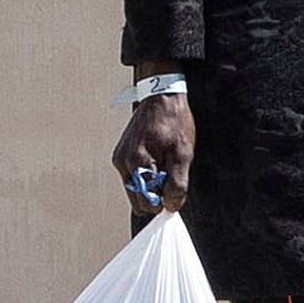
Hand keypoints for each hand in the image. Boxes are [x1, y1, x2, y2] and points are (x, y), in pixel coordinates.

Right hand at [113, 83, 194, 213]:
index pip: (146, 202)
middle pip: (138, 199)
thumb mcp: (183, 153)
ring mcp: (119, 158)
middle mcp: (122, 162)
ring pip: (135, 188)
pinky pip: (133, 176)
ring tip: (166, 162)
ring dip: (152, 183)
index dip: (164, 200)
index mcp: (137, 162)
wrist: (162, 96)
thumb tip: (171, 206)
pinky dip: (146, 174)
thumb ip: (177, 183)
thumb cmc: (174, 121)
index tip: (175, 189)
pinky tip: (159, 157)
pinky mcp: (121, 154)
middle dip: (156, 193)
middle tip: (172, 173)